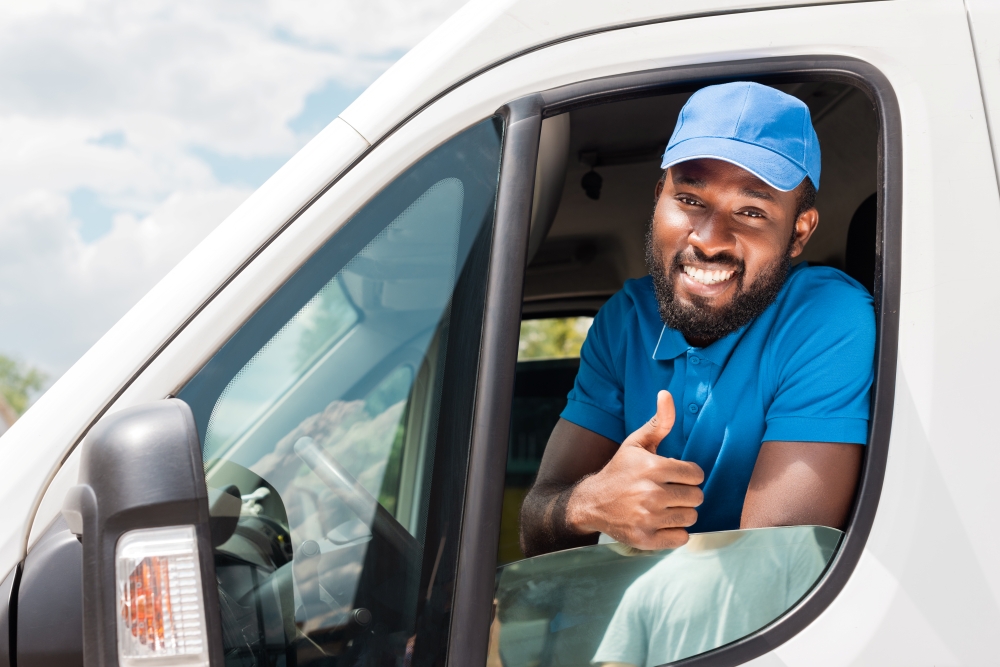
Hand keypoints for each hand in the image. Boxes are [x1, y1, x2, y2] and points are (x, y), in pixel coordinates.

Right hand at [566, 390, 704, 549]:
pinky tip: (660, 522)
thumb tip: (666, 393)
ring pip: (691, 517)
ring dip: (681, 513)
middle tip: (668, 492)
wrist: (591, 502)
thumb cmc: (620, 470)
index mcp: (652, 467)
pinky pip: (681, 538)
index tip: (674, 476)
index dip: (687, 475)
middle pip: (696, 497)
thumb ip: (658, 422)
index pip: (696, 475)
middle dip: (686, 494)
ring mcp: (647, 518)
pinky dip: (674, 533)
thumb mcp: (636, 443)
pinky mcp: (645, 539)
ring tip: (663, 507)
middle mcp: (650, 493)